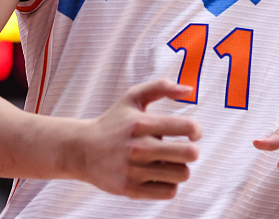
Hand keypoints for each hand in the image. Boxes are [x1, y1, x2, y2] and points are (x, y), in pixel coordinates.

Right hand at [75, 79, 202, 199]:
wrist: (81, 150)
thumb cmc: (113, 122)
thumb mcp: (132, 97)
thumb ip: (161, 87)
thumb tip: (189, 90)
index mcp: (141, 123)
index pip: (187, 127)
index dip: (196, 130)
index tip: (192, 133)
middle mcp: (138, 147)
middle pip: (189, 154)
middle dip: (192, 150)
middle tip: (183, 149)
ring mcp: (134, 170)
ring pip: (182, 174)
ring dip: (180, 168)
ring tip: (169, 162)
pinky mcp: (130, 189)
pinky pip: (169, 192)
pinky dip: (170, 184)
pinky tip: (160, 175)